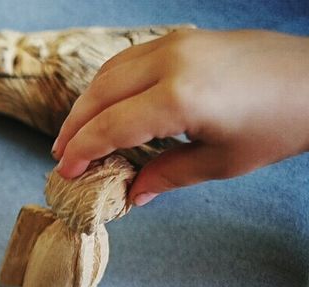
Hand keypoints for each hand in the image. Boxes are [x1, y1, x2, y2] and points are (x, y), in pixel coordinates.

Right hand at [53, 29, 308, 204]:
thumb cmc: (280, 124)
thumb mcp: (221, 162)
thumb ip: (166, 175)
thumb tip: (131, 193)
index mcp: (178, 98)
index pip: (109, 127)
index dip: (82, 153)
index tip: (65, 174)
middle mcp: (171, 63)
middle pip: (100, 96)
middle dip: (75, 128)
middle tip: (62, 156)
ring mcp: (178, 44)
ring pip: (110, 72)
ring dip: (88, 104)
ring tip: (77, 133)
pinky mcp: (187, 38)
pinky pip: (131, 58)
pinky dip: (110, 83)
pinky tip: (108, 105)